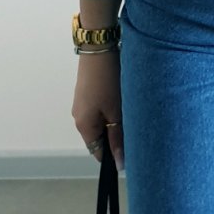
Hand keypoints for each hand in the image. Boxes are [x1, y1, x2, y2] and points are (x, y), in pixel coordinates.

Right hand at [72, 49, 123, 171]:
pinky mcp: (86, 92)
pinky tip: (123, 100)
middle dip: (116, 136)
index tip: (130, 150)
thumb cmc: (107, 81)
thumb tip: (119, 164)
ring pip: (101, 122)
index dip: (113, 155)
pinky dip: (111, 109)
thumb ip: (118, 139)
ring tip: (130, 111)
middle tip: (134, 128)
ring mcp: (81, 104)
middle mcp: (78, 117)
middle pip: (99, 137)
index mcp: (83, 126)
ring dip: (115, 121)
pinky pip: (99, 109)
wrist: (99, 48)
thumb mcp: (116, 112)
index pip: (97, 152)